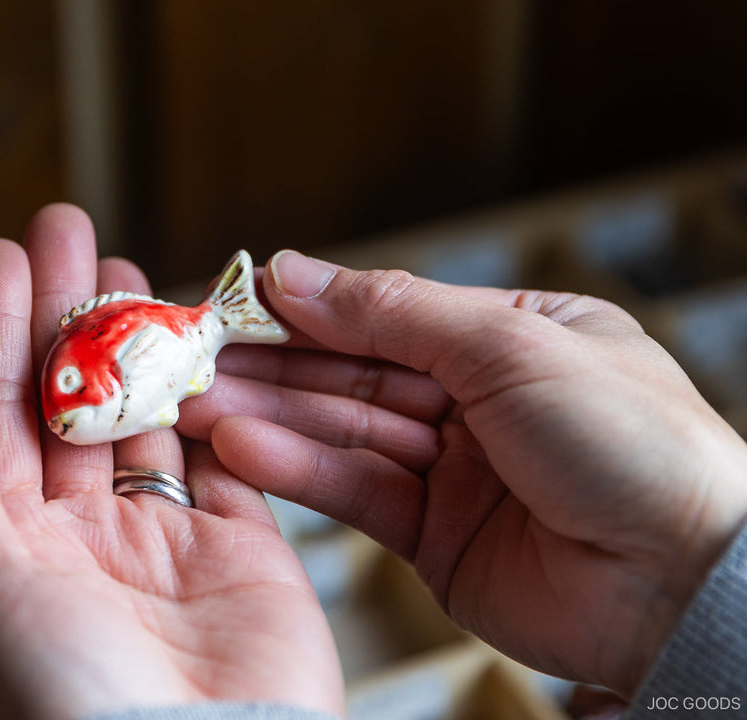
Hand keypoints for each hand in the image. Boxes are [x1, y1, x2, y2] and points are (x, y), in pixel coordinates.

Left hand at [0, 209, 343, 718]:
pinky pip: (224, 454)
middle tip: (68, 229)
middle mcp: (84, 541)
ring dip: (134, 342)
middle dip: (67, 314)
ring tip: (126, 268)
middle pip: (69, 400)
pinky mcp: (242, 550)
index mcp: (11, 551)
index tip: (0, 258)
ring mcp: (164, 541)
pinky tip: (195, 342)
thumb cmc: (69, 709)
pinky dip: (212, 397)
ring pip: (145, 415)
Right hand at [181, 250, 746, 696]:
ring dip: (266, 416)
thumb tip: (296, 274)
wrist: (682, 582)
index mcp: (512, 337)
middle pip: (352, 372)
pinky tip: (242, 446)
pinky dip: (298, 469)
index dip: (308, 307)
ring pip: (341, 431)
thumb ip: (394, 311)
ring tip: (193, 402)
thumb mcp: (510, 345)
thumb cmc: (632, 442)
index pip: (388, 312)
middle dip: (270, 364)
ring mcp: (453, 470)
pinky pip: (354, 490)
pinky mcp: (432, 535)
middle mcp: (477, 400)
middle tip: (190, 355)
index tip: (233, 297)